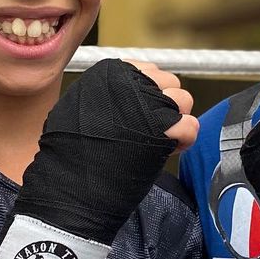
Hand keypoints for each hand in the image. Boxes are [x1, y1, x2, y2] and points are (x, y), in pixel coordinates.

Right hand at [0, 59, 183, 258]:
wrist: (69, 188)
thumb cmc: (70, 154)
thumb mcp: (79, 110)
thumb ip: (108, 96)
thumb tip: (136, 93)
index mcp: (109, 73)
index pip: (148, 70)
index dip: (149, 94)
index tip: (142, 115)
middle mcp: (131, 80)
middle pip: (170, 83)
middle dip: (166, 106)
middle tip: (153, 131)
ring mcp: (149, 103)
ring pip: (184, 101)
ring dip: (176, 122)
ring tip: (159, 142)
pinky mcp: (163, 128)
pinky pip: (189, 125)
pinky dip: (183, 140)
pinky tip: (167, 151)